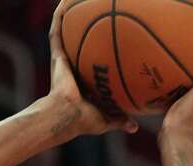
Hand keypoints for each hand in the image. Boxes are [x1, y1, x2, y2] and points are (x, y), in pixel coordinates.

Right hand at [46, 0, 137, 136]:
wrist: (66, 117)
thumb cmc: (83, 120)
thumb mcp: (107, 118)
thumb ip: (119, 119)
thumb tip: (135, 127)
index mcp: (82, 79)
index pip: (89, 59)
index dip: (95, 48)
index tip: (106, 35)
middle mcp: (71, 65)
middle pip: (77, 39)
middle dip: (83, 25)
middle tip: (95, 9)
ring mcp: (62, 59)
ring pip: (65, 30)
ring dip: (69, 13)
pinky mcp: (57, 55)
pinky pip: (57, 30)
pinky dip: (60, 14)